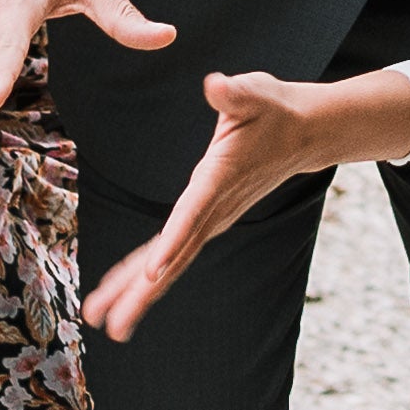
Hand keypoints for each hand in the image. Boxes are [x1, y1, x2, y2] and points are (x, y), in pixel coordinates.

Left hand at [89, 67, 409, 341]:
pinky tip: (122, 293)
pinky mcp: (209, 220)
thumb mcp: (256, 92)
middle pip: (176, 255)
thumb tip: (216, 86)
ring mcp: (213, 219)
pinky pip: (174, 251)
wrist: (305, 133)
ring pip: (172, 262)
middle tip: (113, 323)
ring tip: (104, 321)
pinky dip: (146, 274)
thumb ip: (234, 93)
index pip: (194, 214)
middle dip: (142, 290)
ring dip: (137, 293)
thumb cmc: (275, 109)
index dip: (173, 243)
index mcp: (220, 178)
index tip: (152, 275)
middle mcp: (216, 208)